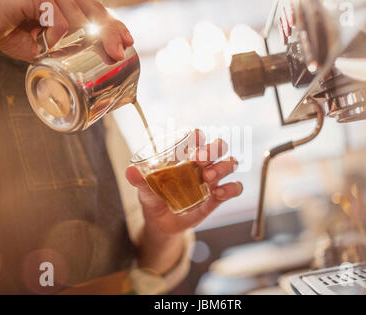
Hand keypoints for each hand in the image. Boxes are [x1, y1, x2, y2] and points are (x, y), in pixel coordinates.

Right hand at [0, 0, 132, 61]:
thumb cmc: (13, 30)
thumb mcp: (48, 42)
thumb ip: (70, 45)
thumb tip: (98, 57)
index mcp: (68, 3)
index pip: (97, 11)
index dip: (114, 25)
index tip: (127, 41)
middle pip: (94, 10)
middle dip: (110, 32)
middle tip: (119, 52)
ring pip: (79, 13)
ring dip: (87, 35)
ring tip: (99, 51)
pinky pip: (56, 16)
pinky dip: (55, 33)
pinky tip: (48, 43)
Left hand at [126, 130, 242, 273]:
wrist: (162, 224)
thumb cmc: (155, 198)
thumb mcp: (145, 190)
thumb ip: (140, 180)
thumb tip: (131, 171)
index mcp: (184, 155)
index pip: (195, 138)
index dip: (197, 136)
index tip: (193, 140)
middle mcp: (202, 164)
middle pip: (218, 146)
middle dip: (213, 149)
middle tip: (200, 159)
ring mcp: (212, 179)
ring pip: (230, 163)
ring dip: (223, 166)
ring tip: (208, 177)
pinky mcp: (218, 196)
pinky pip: (234, 188)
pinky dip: (231, 188)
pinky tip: (218, 194)